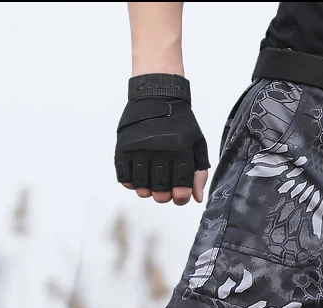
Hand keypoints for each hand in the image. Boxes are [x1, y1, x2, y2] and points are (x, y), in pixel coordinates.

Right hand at [115, 73, 209, 206]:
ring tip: (151, 180)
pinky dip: (131, 182)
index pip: (181, 189)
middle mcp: (158, 151)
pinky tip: (139, 173)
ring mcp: (139, 150)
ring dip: (147, 190)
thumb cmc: (180, 122)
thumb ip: (199, 172)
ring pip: (141, 188)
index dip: (181, 197)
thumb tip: (196, 197)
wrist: (155, 95)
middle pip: (160, 193)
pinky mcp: (123, 148)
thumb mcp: (197, 143)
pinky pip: (124, 178)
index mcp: (180, 150)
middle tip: (165, 188)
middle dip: (165, 196)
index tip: (180, 193)